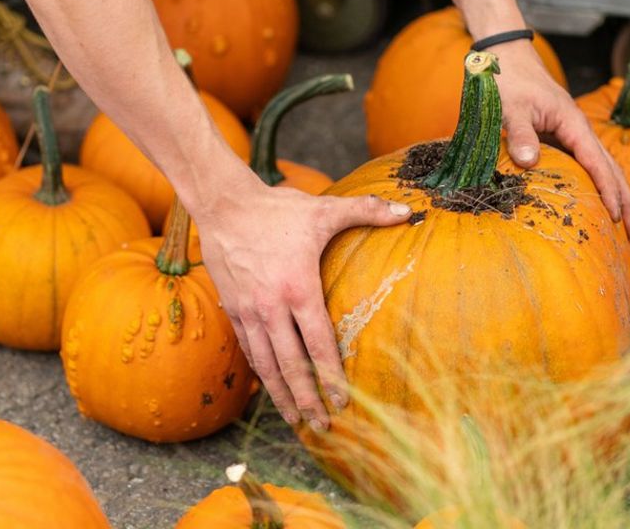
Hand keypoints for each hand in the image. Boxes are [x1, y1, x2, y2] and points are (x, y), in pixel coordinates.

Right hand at [194, 179, 411, 429]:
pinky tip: (270, 386)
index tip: (343, 401)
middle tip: (322, 425)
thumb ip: (366, 211)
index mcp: (297, 287)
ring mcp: (248, 310)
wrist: (223, 204)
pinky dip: (261, 372)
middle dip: (307, 398)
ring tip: (295, 418)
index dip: (331, 376)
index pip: (318, 343)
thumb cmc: (276, 208)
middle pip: (291, 365)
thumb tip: (406, 210)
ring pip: (265, 364)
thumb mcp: (323, 209)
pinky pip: (249, 347)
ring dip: (281, 395)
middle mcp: (271, 306)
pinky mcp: (233, 308)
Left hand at [492, 41, 629, 237]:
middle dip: (625, 200)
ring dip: (615, 193)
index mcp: (573, 124)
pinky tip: (596, 199)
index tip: (617, 217)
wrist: (505, 56)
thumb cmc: (507, 80)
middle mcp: (578, 129)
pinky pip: (586, 163)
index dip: (608, 192)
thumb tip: (530, 164)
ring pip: (602, 166)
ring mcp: (571, 132)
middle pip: (610, 168)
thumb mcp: (509, 108)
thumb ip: (520, 135)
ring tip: (625, 222)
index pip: (598, 163)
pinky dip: (597, 182)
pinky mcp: (561, 134)